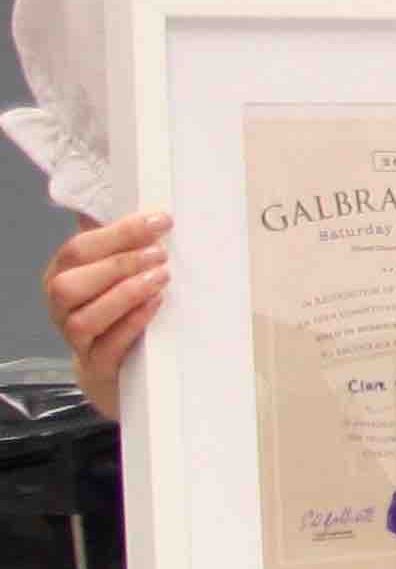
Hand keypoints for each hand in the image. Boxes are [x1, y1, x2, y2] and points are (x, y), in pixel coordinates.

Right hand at [45, 213, 167, 412]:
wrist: (116, 367)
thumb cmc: (117, 310)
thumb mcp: (114, 272)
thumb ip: (118, 242)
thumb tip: (140, 201)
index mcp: (62, 276)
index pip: (77, 249)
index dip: (118, 233)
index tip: (160, 220)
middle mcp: (60, 308)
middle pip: (70, 284)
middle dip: (118, 264)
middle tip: (161, 253)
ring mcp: (75, 339)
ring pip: (85, 317)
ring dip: (125, 294)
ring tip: (161, 277)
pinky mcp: (96, 366)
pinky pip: (107, 346)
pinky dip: (132, 323)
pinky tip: (156, 305)